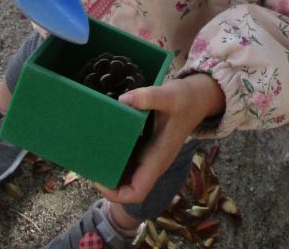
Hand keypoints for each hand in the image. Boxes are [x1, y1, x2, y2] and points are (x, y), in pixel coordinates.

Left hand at [97, 74, 224, 205]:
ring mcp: (152, 156)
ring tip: (93, 154)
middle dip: (108, 182)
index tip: (98, 179)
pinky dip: (119, 158)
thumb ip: (148, 96)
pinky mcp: (151, 148)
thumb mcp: (168, 94)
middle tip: (89, 163)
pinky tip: (107, 142)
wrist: (199, 97)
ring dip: (112, 171)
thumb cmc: (185, 98)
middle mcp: (154, 162)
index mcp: (158, 157)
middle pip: (129, 187)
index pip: (136, 191)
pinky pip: (132, 162)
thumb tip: (123, 100)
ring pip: (129, 176)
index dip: (116, 194)